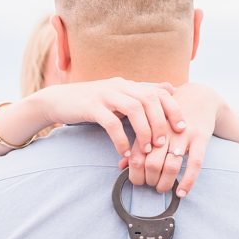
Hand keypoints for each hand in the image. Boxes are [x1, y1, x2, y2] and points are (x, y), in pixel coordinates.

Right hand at [32, 78, 184, 161]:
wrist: (57, 100)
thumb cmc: (93, 102)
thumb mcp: (120, 95)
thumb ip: (144, 93)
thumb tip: (171, 89)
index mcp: (128, 85)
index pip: (158, 92)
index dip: (173, 109)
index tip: (181, 128)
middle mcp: (119, 86)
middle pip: (148, 100)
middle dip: (160, 122)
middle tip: (164, 143)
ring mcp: (104, 95)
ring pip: (133, 109)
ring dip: (144, 131)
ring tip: (147, 149)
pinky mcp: (90, 107)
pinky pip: (111, 123)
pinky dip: (121, 139)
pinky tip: (125, 152)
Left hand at [125, 82, 219, 196]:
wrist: (199, 97)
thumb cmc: (171, 117)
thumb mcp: (152, 127)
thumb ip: (137, 146)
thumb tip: (121, 166)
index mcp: (150, 128)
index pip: (137, 157)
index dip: (135, 174)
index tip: (138, 182)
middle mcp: (165, 132)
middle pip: (152, 164)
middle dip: (149, 180)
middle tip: (151, 186)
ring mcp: (184, 136)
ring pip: (171, 166)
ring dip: (165, 183)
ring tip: (163, 189)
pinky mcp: (201, 138)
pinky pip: (195, 164)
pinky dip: (187, 181)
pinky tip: (182, 193)